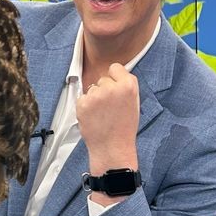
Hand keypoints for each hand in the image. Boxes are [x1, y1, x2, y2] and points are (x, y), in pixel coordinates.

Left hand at [78, 63, 139, 177]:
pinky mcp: (83, 103)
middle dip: (104, 90)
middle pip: (102, 79)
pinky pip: (82, 98)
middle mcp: (112, 87)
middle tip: (110, 108)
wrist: (112, 148)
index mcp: (129, 85)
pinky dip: (85, 106)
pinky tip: (94, 117)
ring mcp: (96, 95)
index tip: (115, 87)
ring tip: (102, 115)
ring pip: (91, 89)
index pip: (115, 67)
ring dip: (94, 99)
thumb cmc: (124, 128)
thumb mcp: (134, 102)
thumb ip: (125, 86)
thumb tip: (115, 73)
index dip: (115, 78)